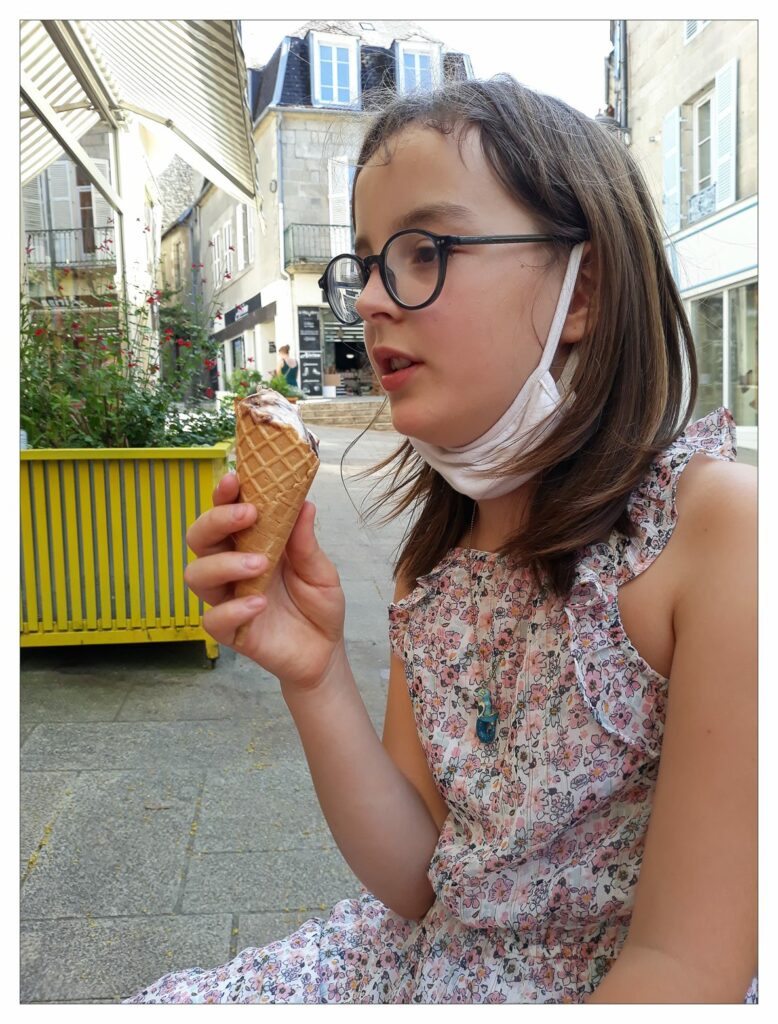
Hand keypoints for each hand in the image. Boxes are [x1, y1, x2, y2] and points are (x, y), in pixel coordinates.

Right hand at [184, 471, 345, 689]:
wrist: (325, 650)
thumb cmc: (318, 603)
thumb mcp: (321, 570)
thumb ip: (306, 542)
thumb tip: (304, 503)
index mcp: (250, 544)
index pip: (225, 513)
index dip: (223, 494)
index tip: (234, 478)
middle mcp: (231, 567)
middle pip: (199, 538)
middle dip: (216, 521)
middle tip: (248, 515)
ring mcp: (227, 598)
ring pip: (196, 575)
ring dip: (224, 564)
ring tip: (259, 564)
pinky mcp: (229, 631)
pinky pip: (213, 619)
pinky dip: (232, 609)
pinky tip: (258, 604)